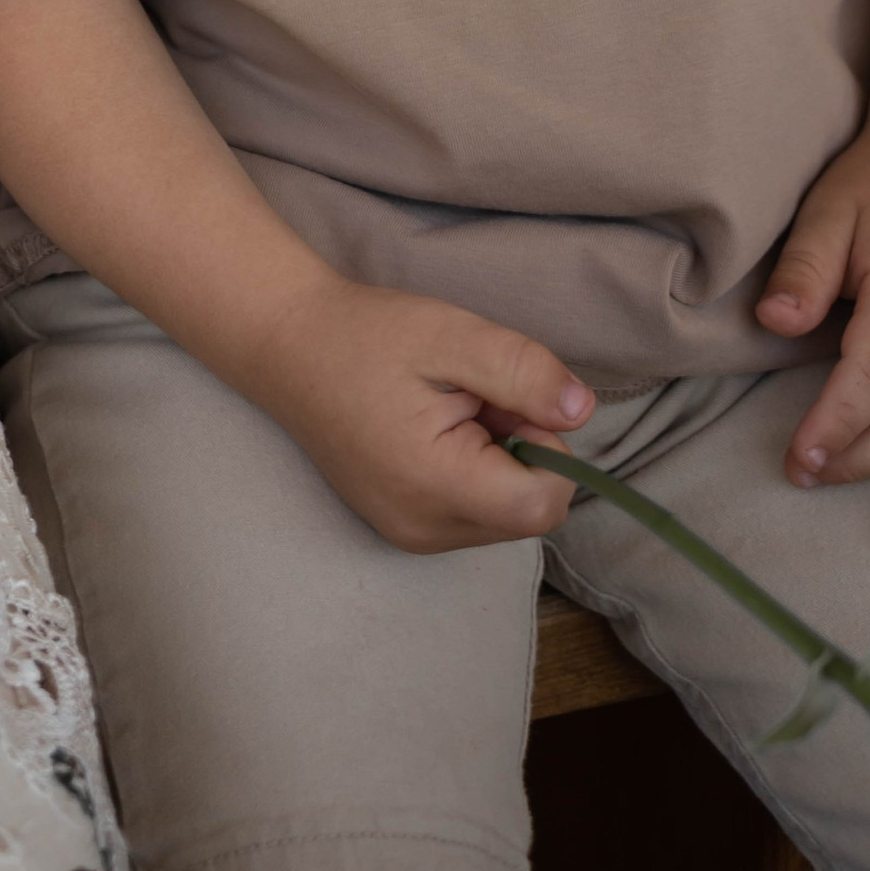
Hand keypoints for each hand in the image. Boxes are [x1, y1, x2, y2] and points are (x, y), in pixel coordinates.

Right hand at [243, 268, 596, 554]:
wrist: (287, 345)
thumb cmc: (366, 335)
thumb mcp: (451, 334)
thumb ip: (522, 373)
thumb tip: (582, 411)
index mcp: (435, 485)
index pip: (543, 504)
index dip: (547, 448)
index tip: (508, 399)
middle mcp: (425, 529)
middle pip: (527, 512)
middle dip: (521, 451)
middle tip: (471, 395)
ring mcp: (410, 536)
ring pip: (503, 516)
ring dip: (498, 463)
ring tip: (446, 410)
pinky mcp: (403, 530)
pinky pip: (472, 515)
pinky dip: (472, 474)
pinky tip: (431, 431)